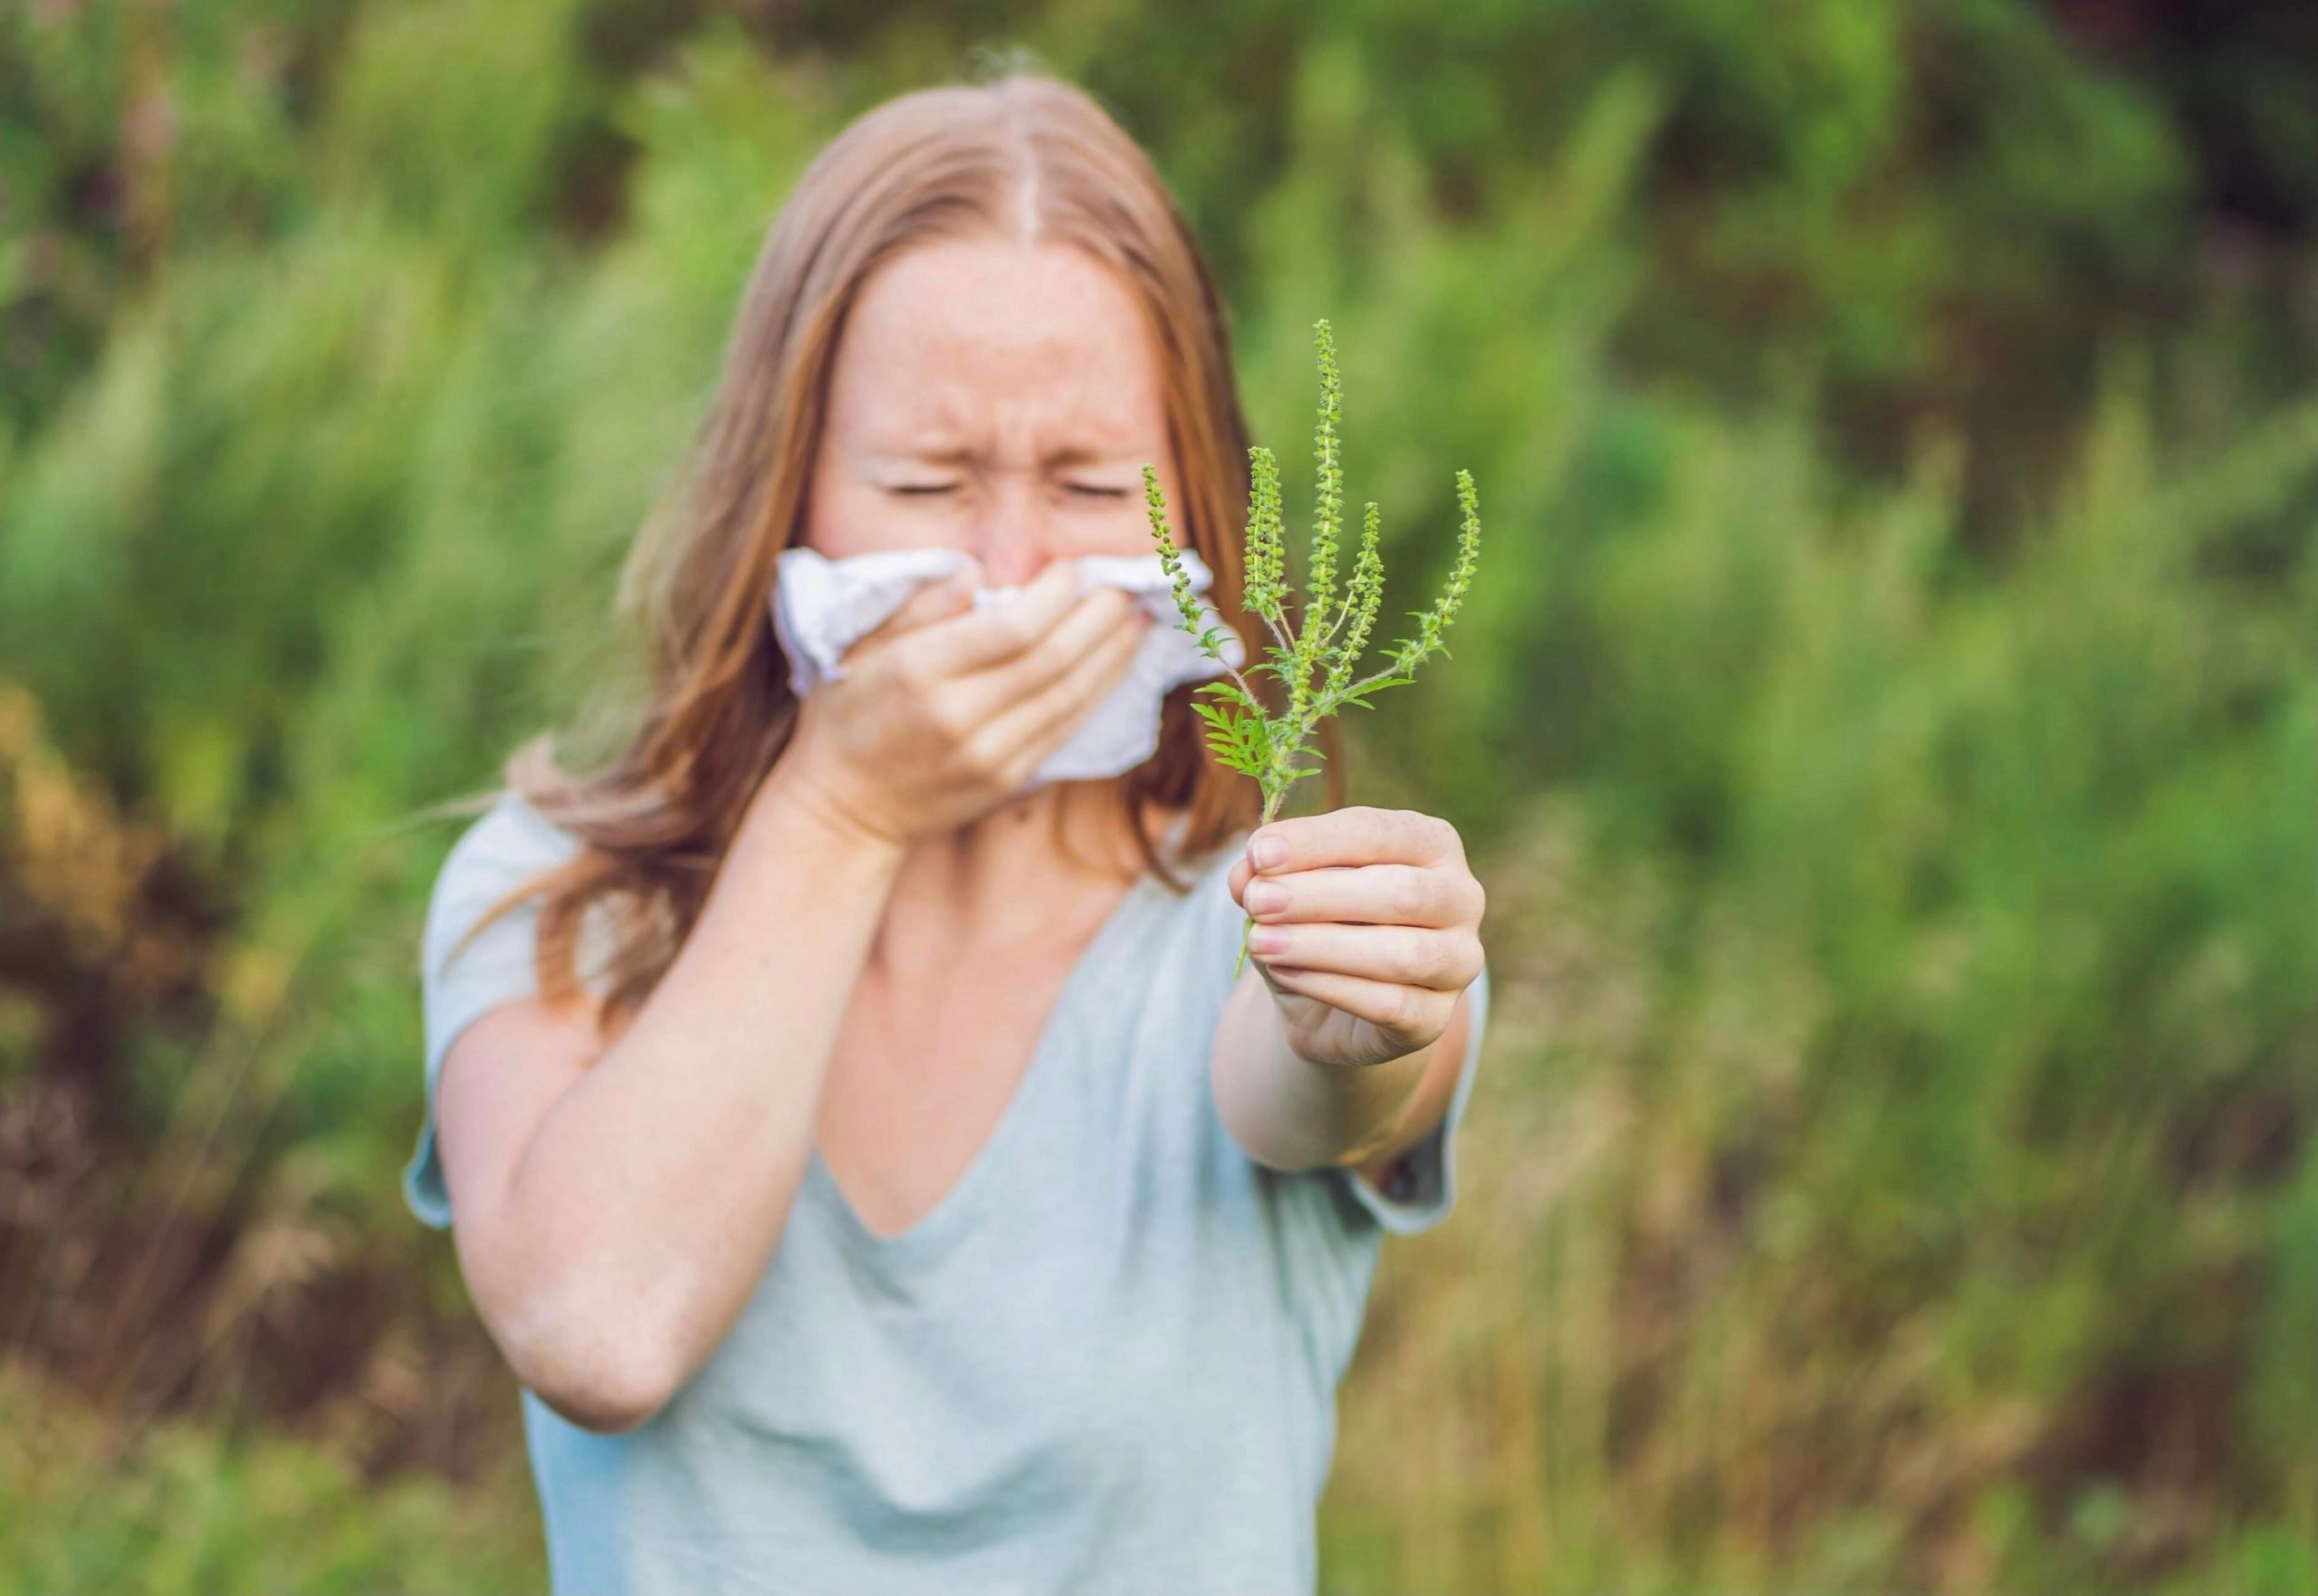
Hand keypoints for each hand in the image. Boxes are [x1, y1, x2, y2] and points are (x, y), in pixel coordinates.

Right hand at [775, 557, 1150, 846]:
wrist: (844, 808)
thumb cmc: (848, 714)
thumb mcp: (859, 646)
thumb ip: (917, 606)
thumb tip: (972, 571)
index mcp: (919, 672)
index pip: (1011, 629)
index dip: (1056, 595)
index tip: (1073, 567)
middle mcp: (959, 716)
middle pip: (1053, 661)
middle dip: (1101, 618)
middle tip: (1129, 584)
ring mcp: (988, 755)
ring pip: (1070, 698)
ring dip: (1113, 655)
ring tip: (1140, 618)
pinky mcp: (1007, 780)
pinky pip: (1065, 729)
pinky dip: (1098, 692)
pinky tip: (1116, 664)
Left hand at [1227, 806, 1485, 1068]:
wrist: (1332, 1006)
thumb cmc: (1319, 923)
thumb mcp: (1287, 890)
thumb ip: (1268, 876)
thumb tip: (1246, 873)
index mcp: (1431, 844)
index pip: (1380, 833)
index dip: (1317, 842)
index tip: (1259, 854)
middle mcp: (1461, 897)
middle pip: (1400, 892)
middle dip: (1320, 895)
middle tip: (1256, 901)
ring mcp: (1458, 961)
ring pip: (1400, 954)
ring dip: (1320, 945)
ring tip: (1260, 941)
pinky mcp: (1436, 1018)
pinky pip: (1389, 1005)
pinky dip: (1329, 987)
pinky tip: (1284, 973)